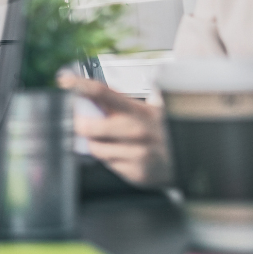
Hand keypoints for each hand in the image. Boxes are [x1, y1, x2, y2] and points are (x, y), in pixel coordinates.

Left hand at [60, 72, 172, 186]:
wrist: (188, 160)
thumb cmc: (160, 131)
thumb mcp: (146, 109)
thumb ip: (119, 102)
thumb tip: (88, 92)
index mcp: (137, 111)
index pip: (102, 92)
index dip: (79, 84)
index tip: (64, 80)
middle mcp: (136, 132)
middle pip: (87, 126)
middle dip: (81, 124)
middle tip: (84, 122)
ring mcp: (136, 154)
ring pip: (95, 148)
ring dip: (96, 143)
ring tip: (114, 141)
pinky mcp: (135, 173)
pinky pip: (108, 165)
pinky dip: (110, 159)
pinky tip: (124, 154)